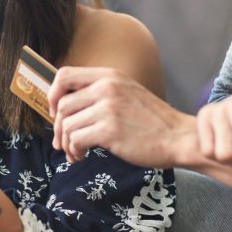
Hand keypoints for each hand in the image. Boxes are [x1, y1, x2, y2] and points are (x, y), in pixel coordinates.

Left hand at [49, 66, 193, 167]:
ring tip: (75, 152)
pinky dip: (74, 151)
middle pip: (62, 104)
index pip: (64, 75)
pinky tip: (82, 156)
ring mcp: (107, 108)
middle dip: (58, 127)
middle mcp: (106, 87)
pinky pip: (76, 139)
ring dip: (66, 143)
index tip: (55, 112)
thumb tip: (64, 106)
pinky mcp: (109, 130)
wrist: (178, 137)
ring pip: (67, 124)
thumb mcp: (126, 92)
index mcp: (108, 76)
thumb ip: (100, 92)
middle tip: (62, 142)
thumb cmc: (152, 121)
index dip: (53, 94)